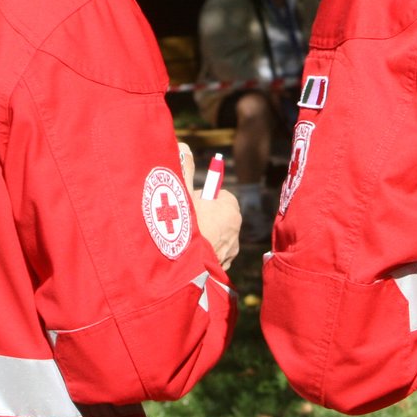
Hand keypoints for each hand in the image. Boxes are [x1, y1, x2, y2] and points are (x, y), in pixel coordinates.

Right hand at [179, 143, 241, 268]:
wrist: (180, 271)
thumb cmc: (182, 226)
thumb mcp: (180, 192)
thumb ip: (183, 168)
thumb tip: (184, 145)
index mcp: (230, 209)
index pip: (220, 195)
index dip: (202, 197)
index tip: (190, 202)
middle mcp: (236, 231)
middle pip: (218, 216)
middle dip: (201, 216)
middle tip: (183, 221)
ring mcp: (230, 253)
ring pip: (215, 237)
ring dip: (201, 237)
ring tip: (182, 241)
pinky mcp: (222, 270)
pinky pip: (212, 256)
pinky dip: (201, 255)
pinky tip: (186, 258)